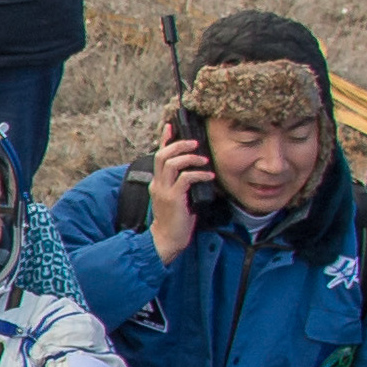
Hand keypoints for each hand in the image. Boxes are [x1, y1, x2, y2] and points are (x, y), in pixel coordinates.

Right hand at [145, 131, 211, 264]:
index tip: (171, 127)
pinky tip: (209, 177)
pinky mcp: (173, 198)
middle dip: (179, 145)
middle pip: (163, 155)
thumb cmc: (175, 220)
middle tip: (195, 143)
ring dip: (189, 158)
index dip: (165, 140)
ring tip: (204, 160)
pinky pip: (185, 178)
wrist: (167, 239)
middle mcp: (158, 184)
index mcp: (158, 182)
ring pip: (172, 163)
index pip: (158, 156)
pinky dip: (198, 174)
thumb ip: (181, 184)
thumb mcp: (177, 198)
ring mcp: (164, 190)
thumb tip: (197, 171)